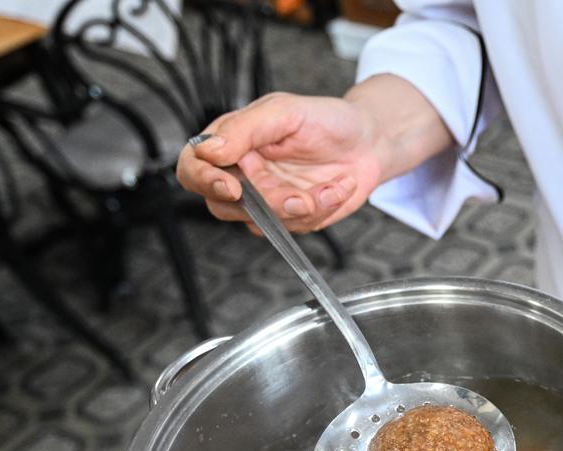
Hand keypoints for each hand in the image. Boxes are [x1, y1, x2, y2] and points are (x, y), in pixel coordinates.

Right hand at [176, 76, 452, 233]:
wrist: (369, 142)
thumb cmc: (325, 120)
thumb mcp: (284, 112)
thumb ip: (245, 128)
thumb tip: (209, 149)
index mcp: (231, 144)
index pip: (194, 168)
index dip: (204, 180)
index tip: (231, 186)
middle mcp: (244, 175)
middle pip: (221, 206)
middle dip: (262, 206)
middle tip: (295, 198)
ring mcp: (268, 200)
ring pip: (263, 223)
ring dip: (300, 208)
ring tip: (330, 185)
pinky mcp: (295, 218)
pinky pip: (298, 226)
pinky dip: (324, 208)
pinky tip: (339, 187)